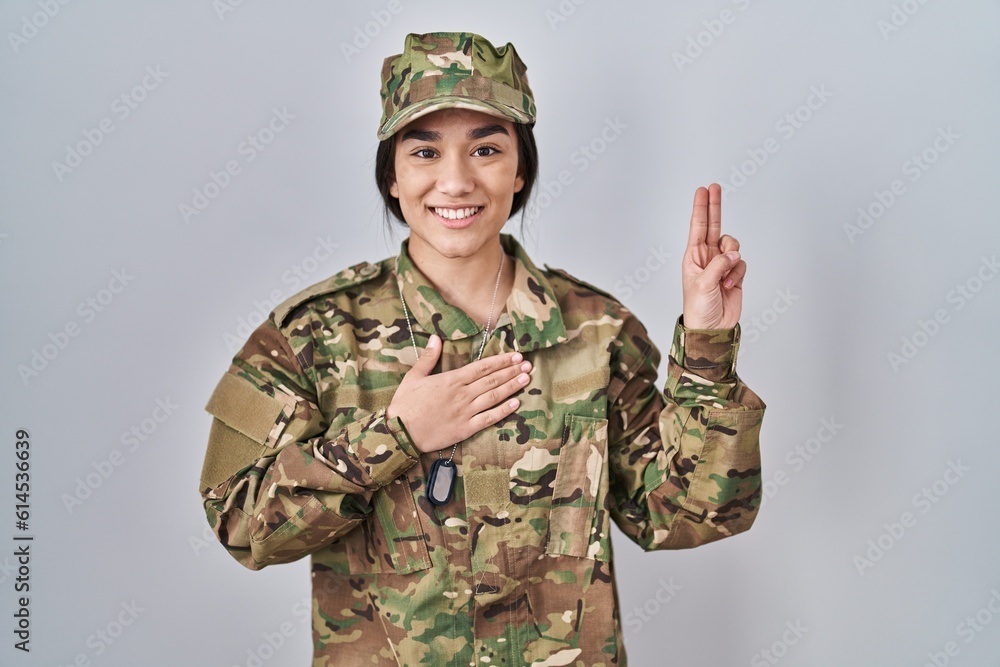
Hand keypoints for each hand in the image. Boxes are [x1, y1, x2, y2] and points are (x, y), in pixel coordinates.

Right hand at [385, 335, 531, 453]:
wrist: (401, 433)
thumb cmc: (405, 405)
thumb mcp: (414, 377)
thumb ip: (428, 357)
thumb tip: (436, 337)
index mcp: (451, 380)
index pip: (481, 367)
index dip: (500, 360)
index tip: (515, 355)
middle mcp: (462, 394)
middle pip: (492, 380)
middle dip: (511, 371)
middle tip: (527, 364)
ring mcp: (465, 412)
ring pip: (494, 396)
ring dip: (512, 387)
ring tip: (526, 378)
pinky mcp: (466, 428)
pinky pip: (489, 418)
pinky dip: (504, 410)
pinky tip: (516, 403)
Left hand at [681, 183, 745, 329]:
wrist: (712, 328)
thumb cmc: (699, 309)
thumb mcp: (702, 285)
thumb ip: (718, 265)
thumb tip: (733, 253)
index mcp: (693, 257)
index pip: (698, 227)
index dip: (701, 208)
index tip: (703, 190)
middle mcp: (707, 257)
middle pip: (713, 226)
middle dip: (714, 207)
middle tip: (715, 187)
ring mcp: (722, 265)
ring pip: (732, 246)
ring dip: (732, 256)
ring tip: (725, 275)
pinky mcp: (735, 274)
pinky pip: (741, 262)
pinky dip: (738, 271)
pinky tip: (730, 284)